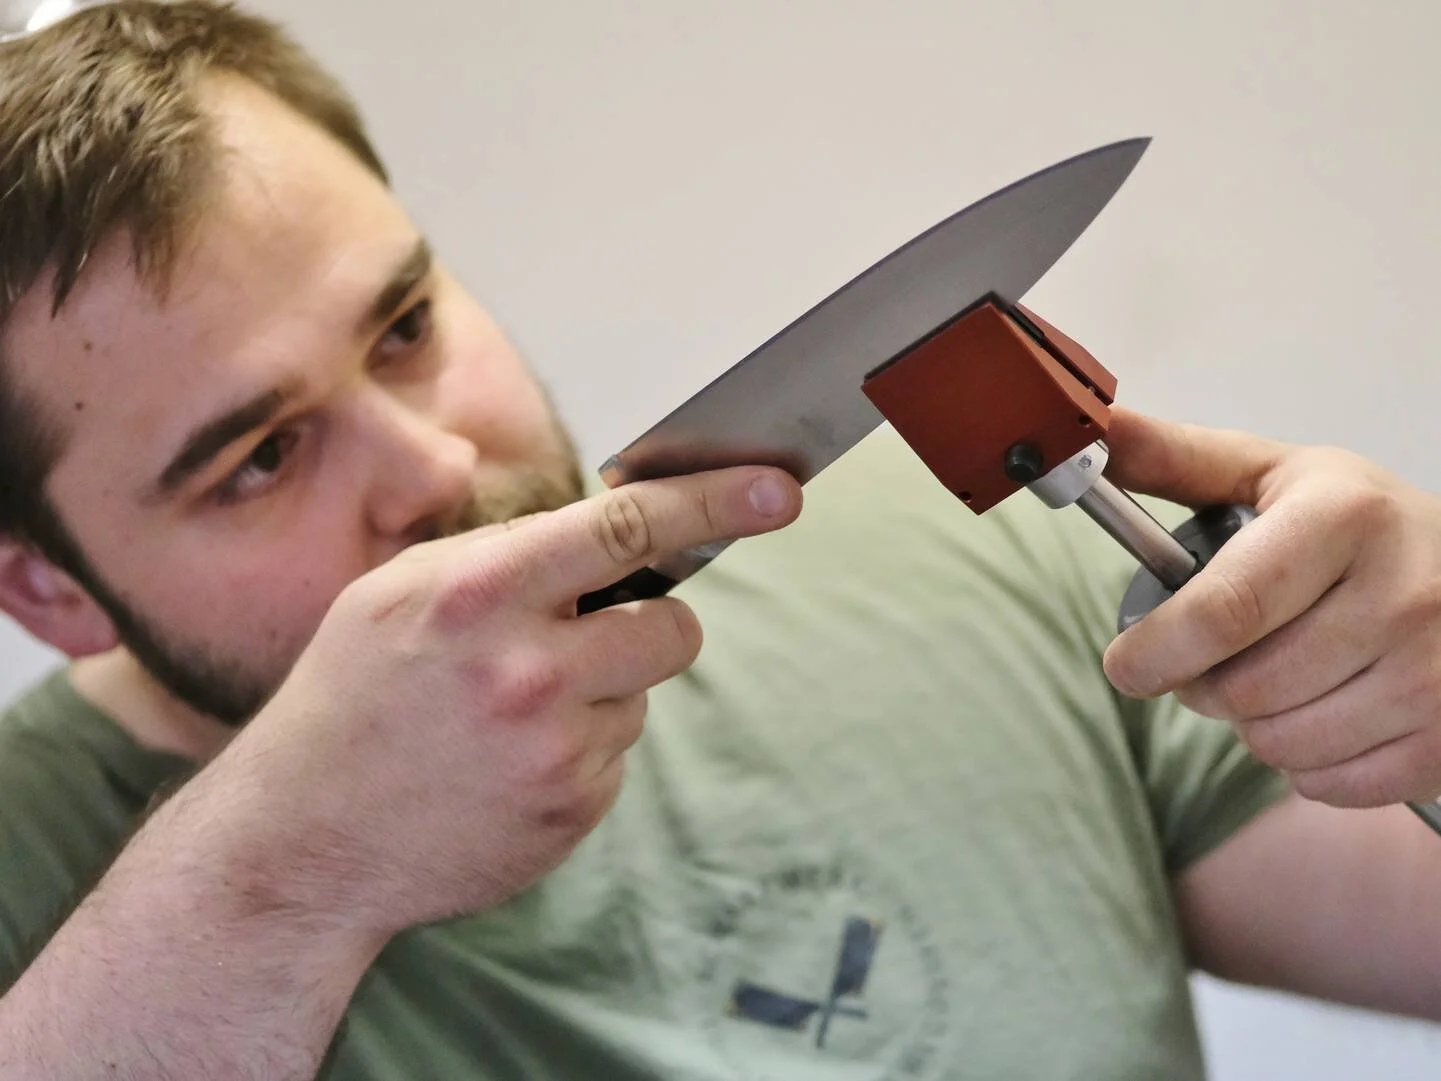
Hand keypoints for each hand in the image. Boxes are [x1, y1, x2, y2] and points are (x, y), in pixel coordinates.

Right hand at [209, 466, 801, 936]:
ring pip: (641, 695)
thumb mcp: (400, 593)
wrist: (303, 839)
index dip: (712, 502)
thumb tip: (615, 535)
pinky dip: (579, 753)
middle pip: (669, 628)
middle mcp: (526, 673)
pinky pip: (616, 756)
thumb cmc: (352, 696)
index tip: (777, 491)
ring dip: (598, 695)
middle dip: (647, 624)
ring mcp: (554, 753)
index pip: (625, 529)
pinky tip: (505, 766)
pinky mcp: (570, 814)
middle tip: (583, 639)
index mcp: (479, 594)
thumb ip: (507, 559)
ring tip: (505, 718)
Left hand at [1100, 406, 1440, 808]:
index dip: (1157, 650)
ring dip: (1253, 724)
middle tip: (1218, 657)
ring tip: (1280, 676)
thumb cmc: (1359, 524)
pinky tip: (1326, 710)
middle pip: (1244, 688)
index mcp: (1345, 518)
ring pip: (1280, 743)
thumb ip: (1174, 459)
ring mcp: (1435, 673)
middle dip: (1203, 684)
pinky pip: (1328, 783)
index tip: (1124, 665)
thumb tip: (1095, 433)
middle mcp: (1403, 594)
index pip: (1227, 608)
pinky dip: (1306, 762)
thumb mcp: (1271, 474)